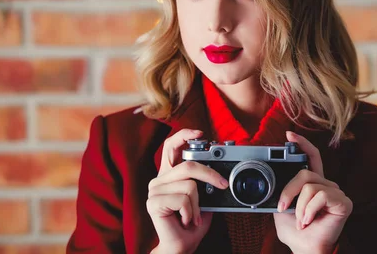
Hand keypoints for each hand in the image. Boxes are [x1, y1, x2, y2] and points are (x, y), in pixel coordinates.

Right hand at [147, 129, 228, 253]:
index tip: (201, 133)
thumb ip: (205, 182)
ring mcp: (154, 190)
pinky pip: (183, 199)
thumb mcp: (203, 197)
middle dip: (211, 175)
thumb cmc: (191, 222)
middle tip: (223, 184)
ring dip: (198, 205)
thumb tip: (220, 169)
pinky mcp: (153, 202)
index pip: (171, 146)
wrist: (181, 246)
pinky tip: (185, 220)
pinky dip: (191, 213)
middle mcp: (160, 179)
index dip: (184, 135)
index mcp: (170, 174)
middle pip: (189, 165)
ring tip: (192, 216)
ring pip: (190, 185)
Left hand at [273, 131, 352, 253]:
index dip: (302, 144)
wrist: (305, 249)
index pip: (311, 157)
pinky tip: (309, 221)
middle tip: (283, 208)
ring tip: (302, 221)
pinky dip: (309, 211)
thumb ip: (280, 191)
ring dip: (299, 207)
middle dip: (289, 191)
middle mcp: (326, 185)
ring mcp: (336, 192)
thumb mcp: (282, 207)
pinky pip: (320, 196)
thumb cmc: (296, 231)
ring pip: (310, 186)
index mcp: (313, 184)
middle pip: (305, 173)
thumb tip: (269, 180)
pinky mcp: (343, 202)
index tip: (289, 135)